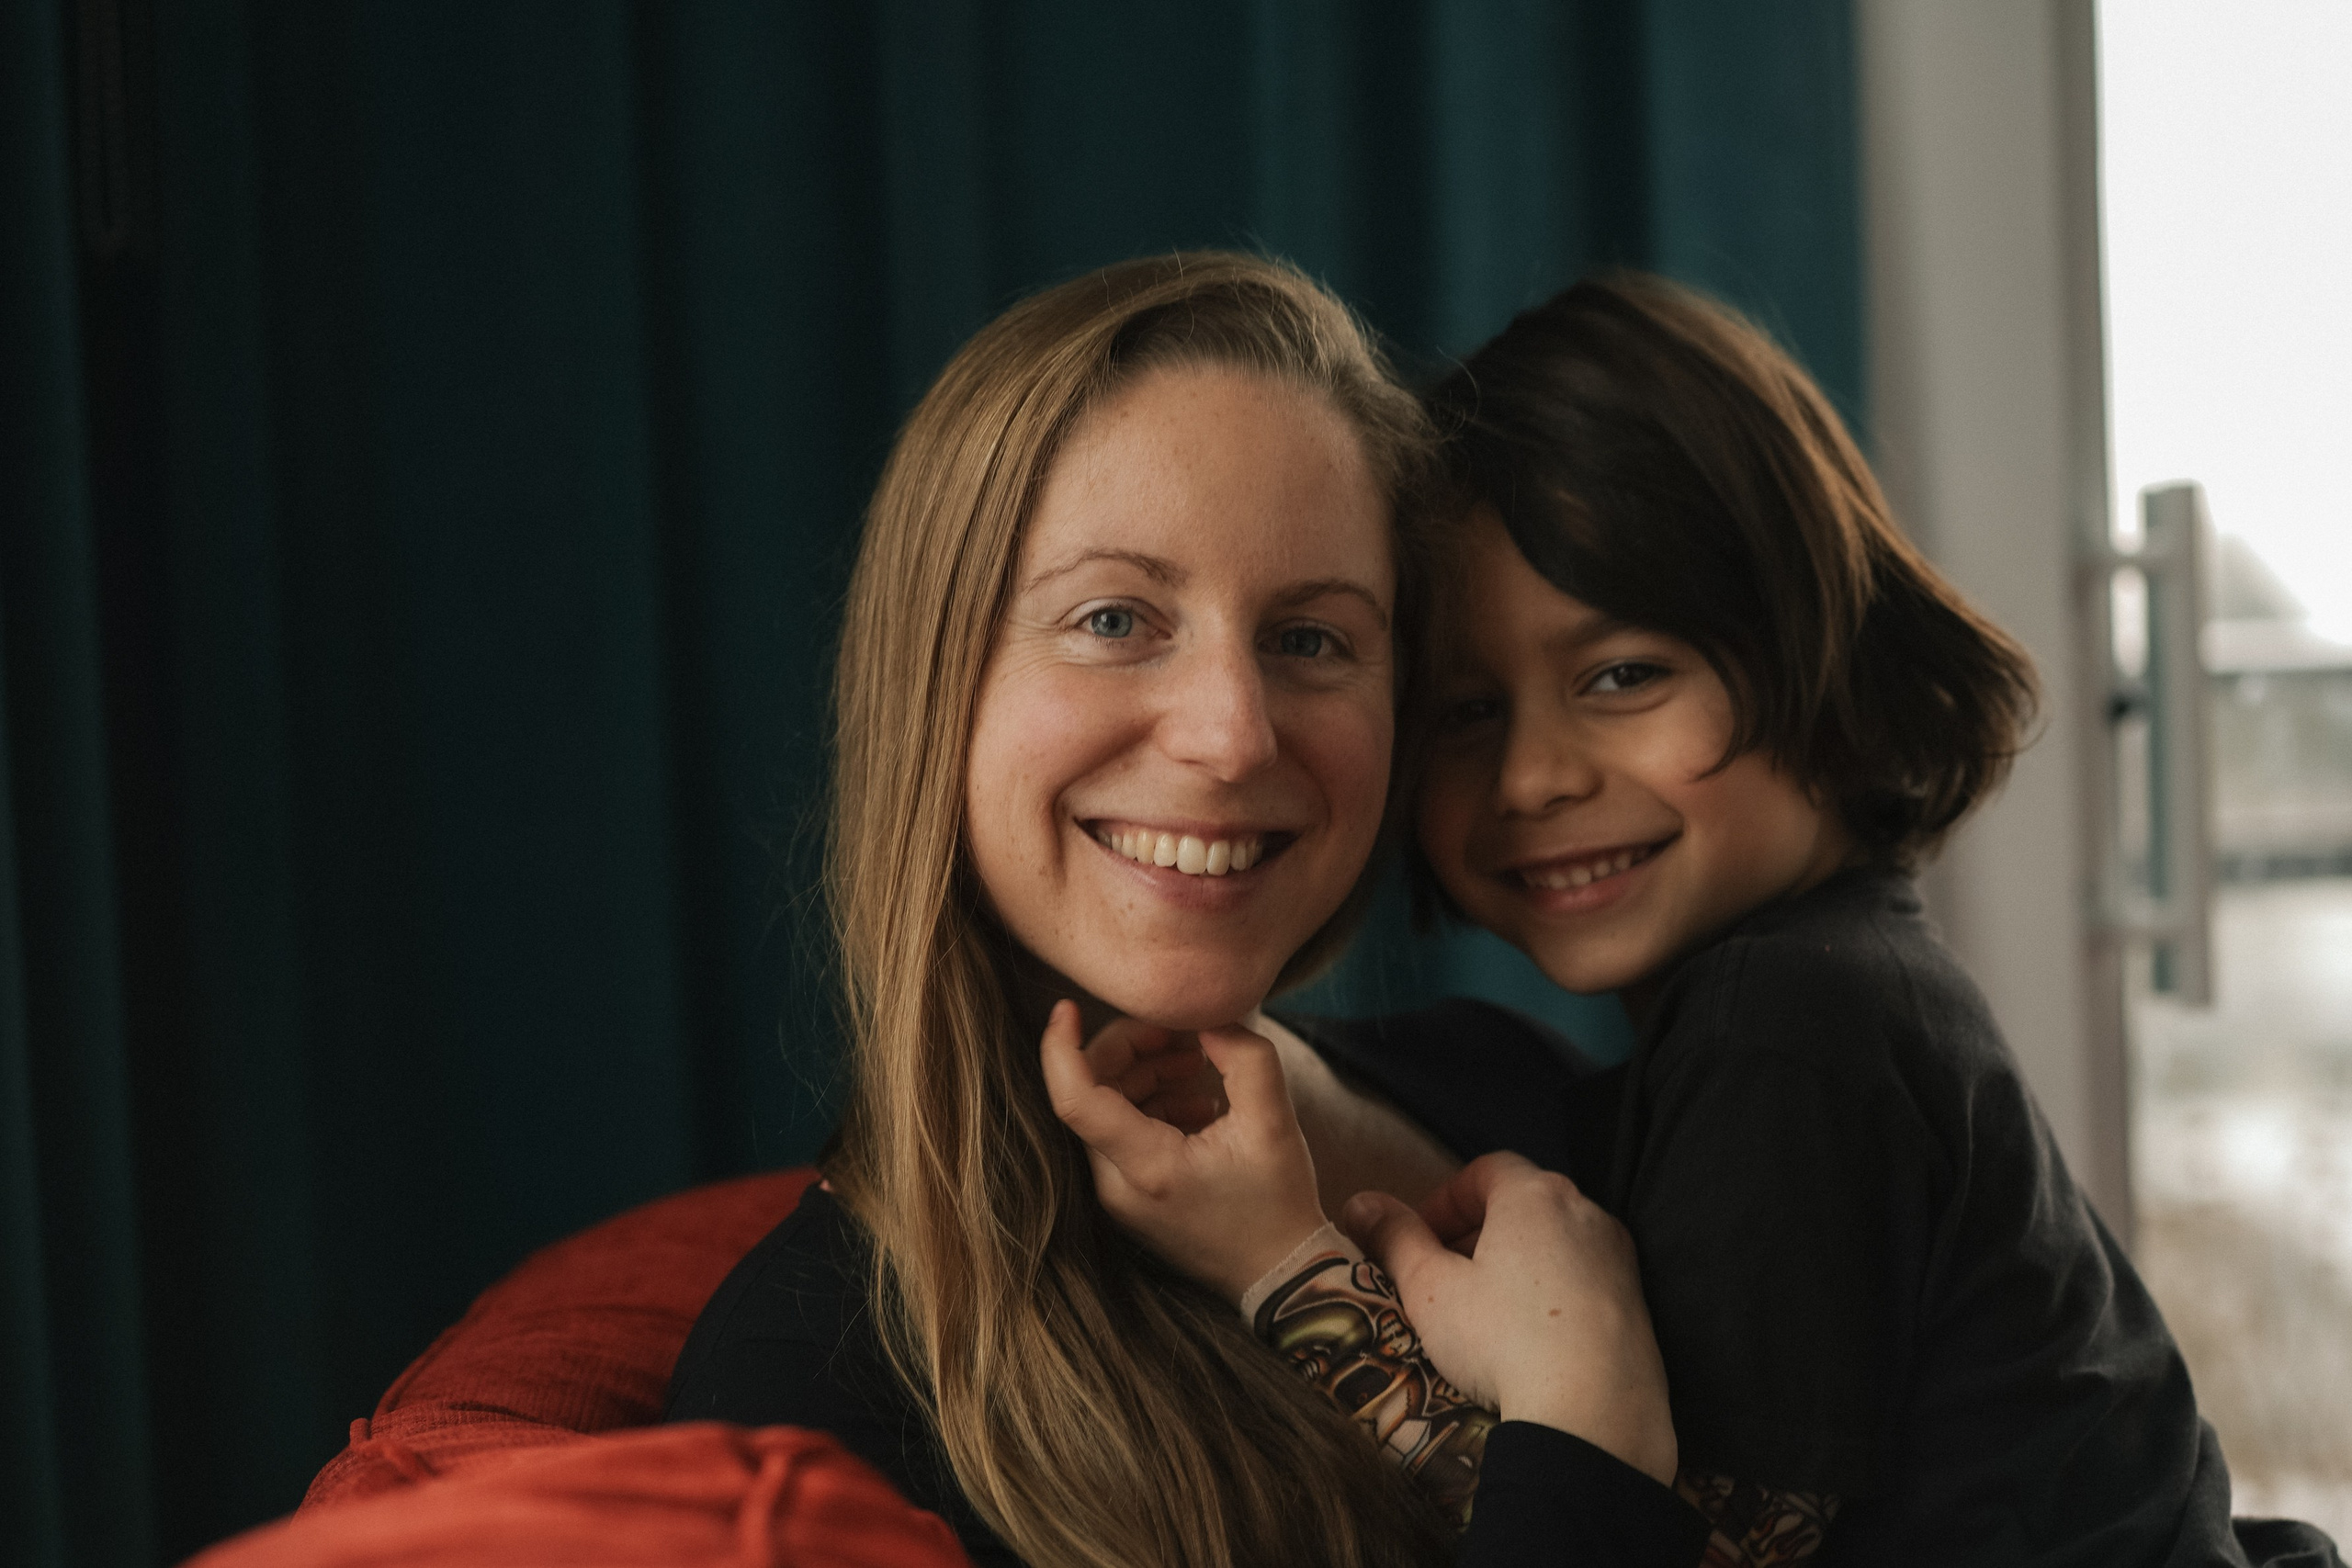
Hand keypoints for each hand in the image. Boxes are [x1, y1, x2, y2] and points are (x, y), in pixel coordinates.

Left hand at [1040, 1000, 1325, 1302]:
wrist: (1281, 1274)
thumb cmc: (1279, 1205)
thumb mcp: (1275, 1121)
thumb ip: (1244, 1056)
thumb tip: (1208, 1016)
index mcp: (1147, 1167)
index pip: (1075, 1099)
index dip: (1063, 1045)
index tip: (1069, 1007)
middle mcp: (1118, 1186)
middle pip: (1092, 1093)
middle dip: (1132, 1049)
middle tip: (1184, 1035)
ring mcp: (1118, 1195)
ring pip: (1106, 1109)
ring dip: (1146, 1073)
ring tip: (1200, 1068)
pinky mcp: (1129, 1196)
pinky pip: (1121, 1132)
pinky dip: (1151, 1103)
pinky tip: (1198, 1103)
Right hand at [1340, 1152, 1677, 1485]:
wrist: (1594, 1417)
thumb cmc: (1505, 1342)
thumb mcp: (1430, 1290)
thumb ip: (1394, 1239)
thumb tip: (1361, 1203)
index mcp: (1535, 1194)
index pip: (1484, 1170)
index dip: (1444, 1200)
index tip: (1420, 1238)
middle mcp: (1586, 1213)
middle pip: (1522, 1204)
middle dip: (1476, 1232)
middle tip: (1443, 1276)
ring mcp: (1619, 1259)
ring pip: (1556, 1243)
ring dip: (1516, 1264)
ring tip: (1484, 1313)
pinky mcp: (1638, 1305)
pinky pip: (1584, 1282)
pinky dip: (1552, 1295)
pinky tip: (1529, 1342)